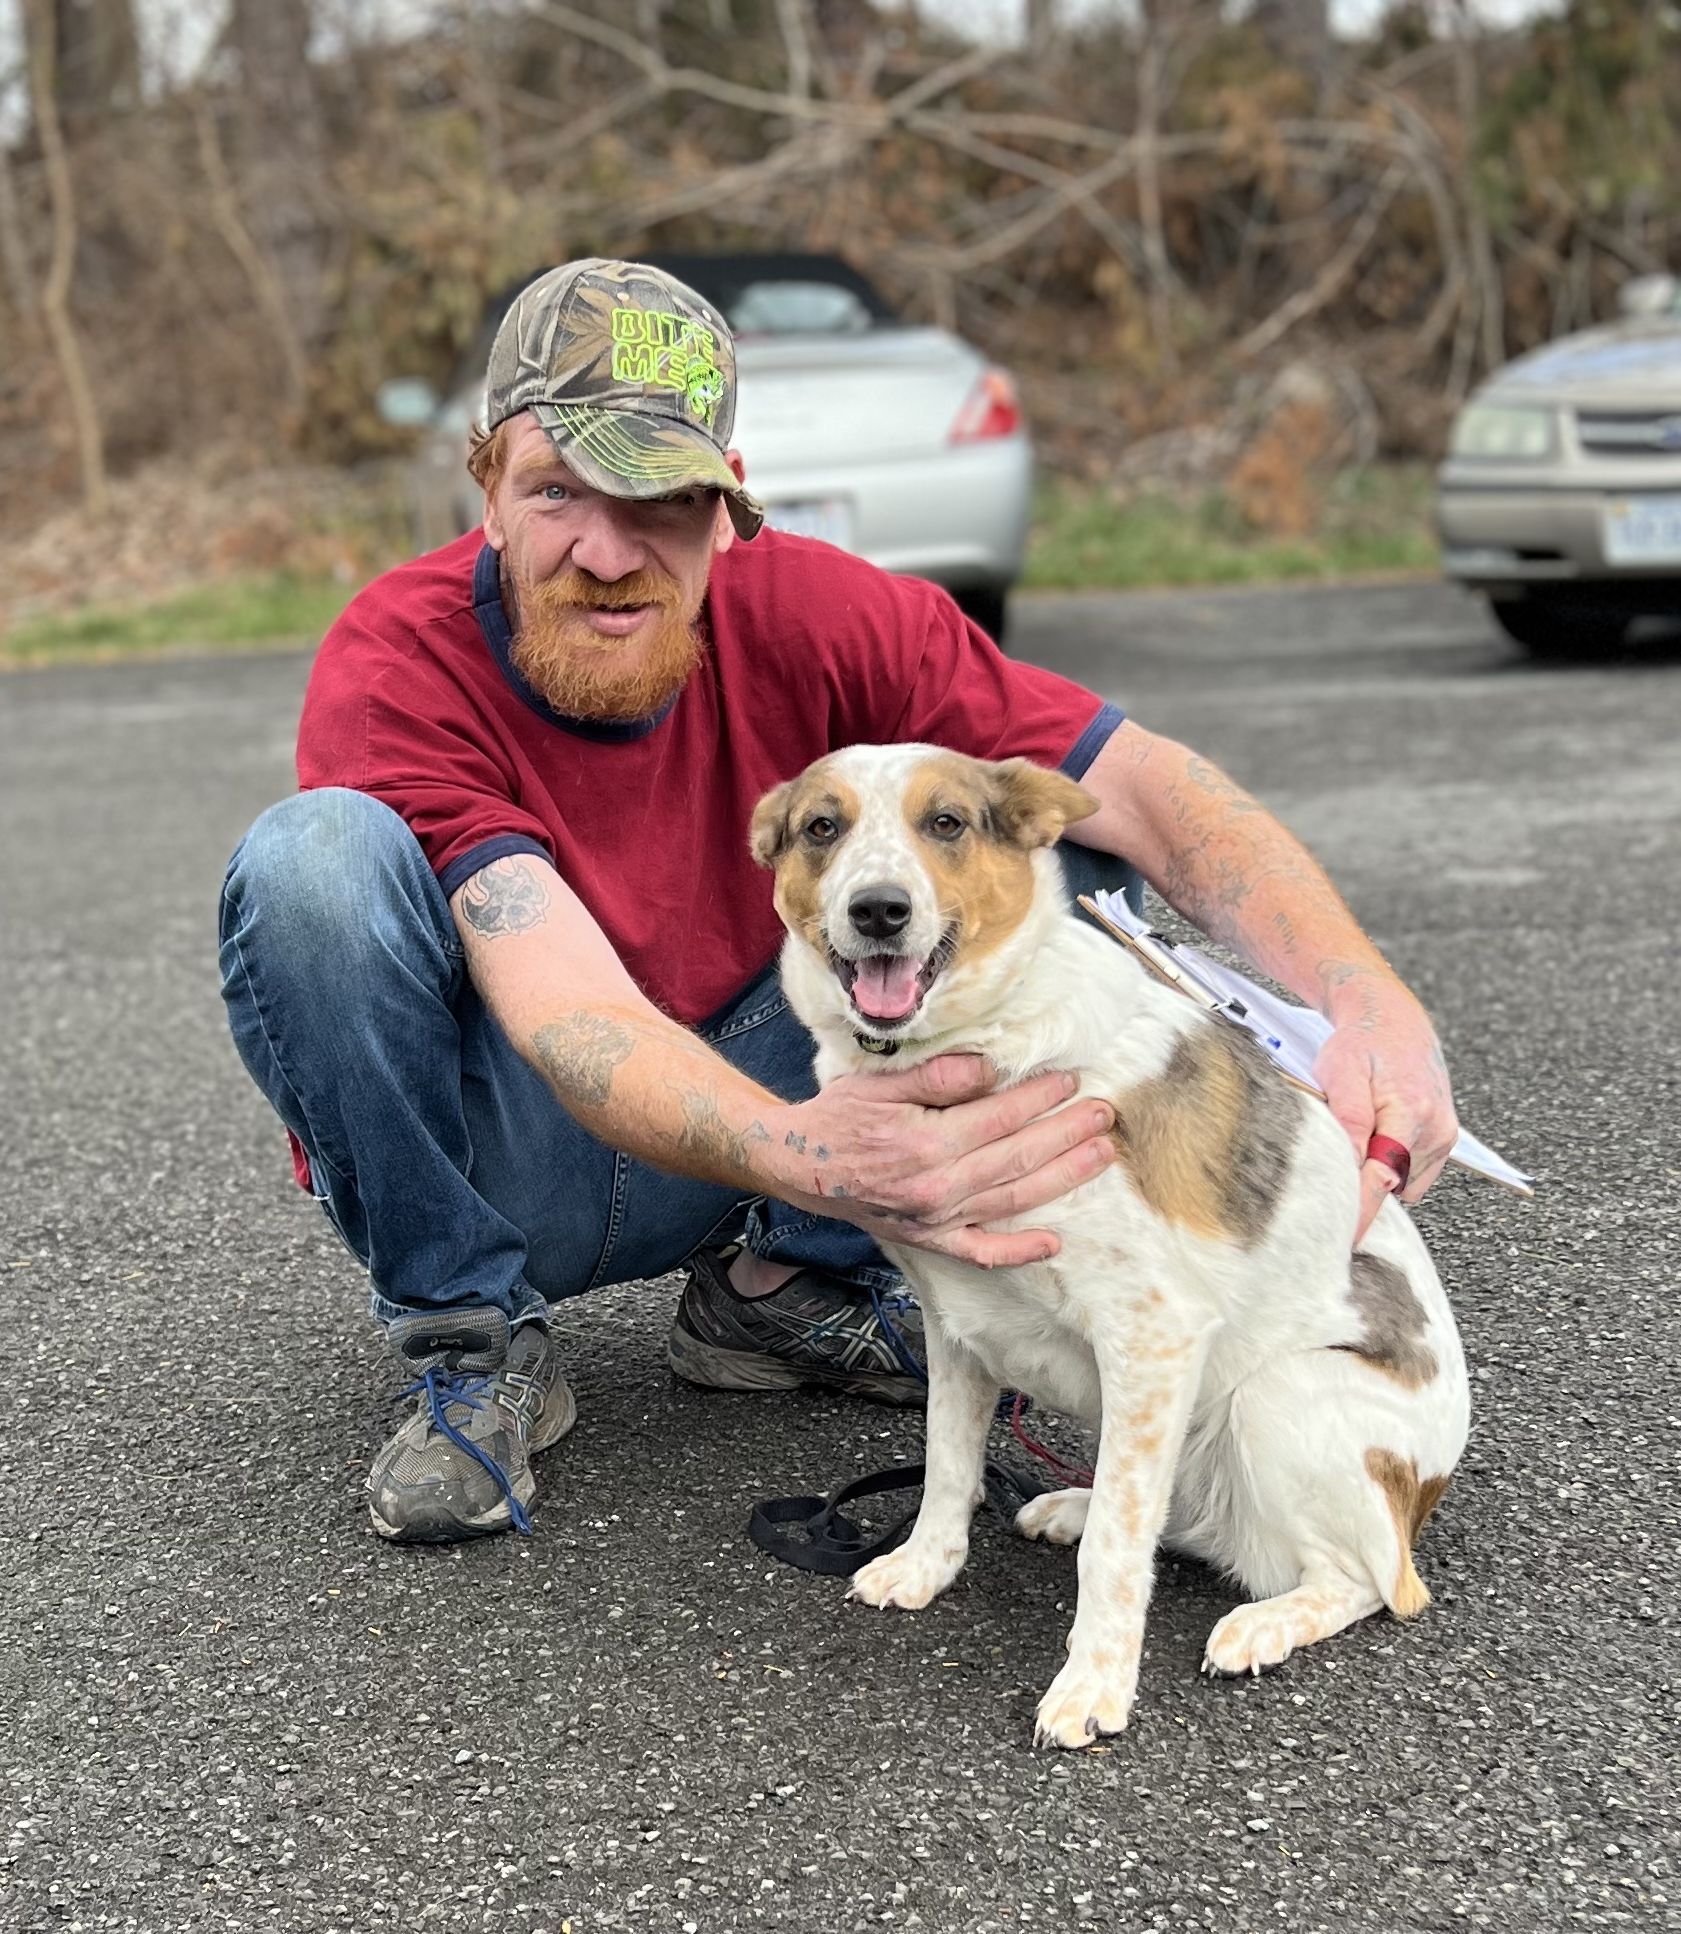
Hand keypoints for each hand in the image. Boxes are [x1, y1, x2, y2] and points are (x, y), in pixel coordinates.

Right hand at [769, 1054, 1115, 1268]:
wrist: (799, 1163)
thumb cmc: (839, 1116)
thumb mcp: (882, 1082)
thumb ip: (938, 1076)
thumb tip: (991, 1068)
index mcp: (926, 1143)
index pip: (1000, 1117)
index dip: (1039, 1097)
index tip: (1069, 1081)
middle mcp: (937, 1186)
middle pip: (1018, 1157)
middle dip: (1067, 1133)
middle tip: (1104, 1114)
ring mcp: (936, 1218)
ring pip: (1014, 1200)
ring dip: (1062, 1178)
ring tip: (1099, 1156)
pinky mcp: (929, 1239)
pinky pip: (980, 1251)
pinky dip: (1017, 1251)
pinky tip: (1053, 1243)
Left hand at [1314, 980, 1458, 1242]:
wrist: (1394, 1020)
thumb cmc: (1361, 1044)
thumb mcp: (1341, 1072)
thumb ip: (1348, 1120)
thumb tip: (1349, 1167)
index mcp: (1411, 1112)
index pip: (1382, 1178)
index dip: (1362, 1213)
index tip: (1345, 1242)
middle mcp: (1436, 1129)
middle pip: (1394, 1185)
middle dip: (1363, 1192)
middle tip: (1328, 1183)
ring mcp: (1444, 1136)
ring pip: (1404, 1183)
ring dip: (1378, 1176)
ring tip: (1358, 1138)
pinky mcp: (1444, 1141)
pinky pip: (1413, 1174)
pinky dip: (1392, 1169)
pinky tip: (1376, 1141)